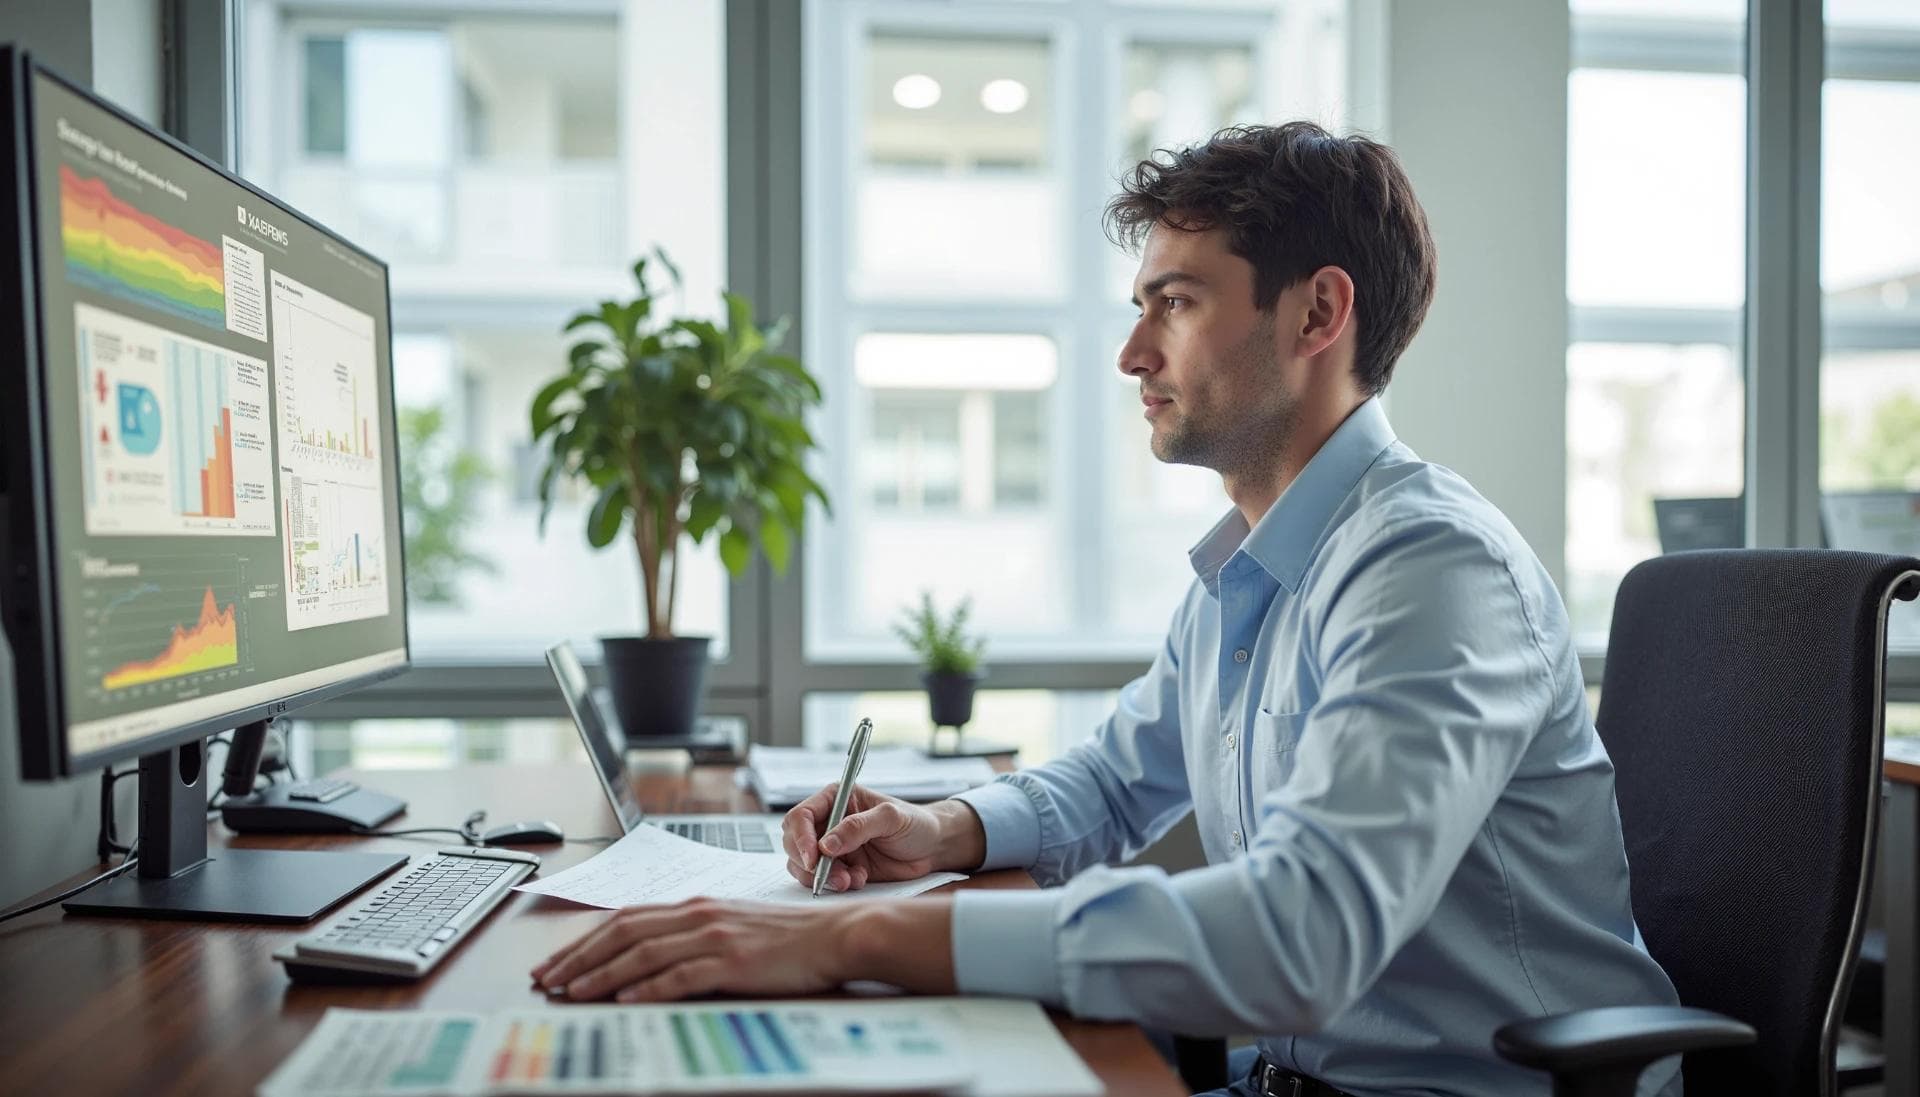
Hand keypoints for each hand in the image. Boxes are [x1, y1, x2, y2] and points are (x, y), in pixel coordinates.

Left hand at [530, 897, 848, 1002]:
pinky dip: (647, 988)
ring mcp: (714, 937)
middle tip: (547, 979)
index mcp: (696, 905)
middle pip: (622, 932)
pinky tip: (625, 999)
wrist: (836, 935)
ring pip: (642, 953)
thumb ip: (694, 935)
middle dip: (578, 957)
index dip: (585, 940)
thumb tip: (653, 957)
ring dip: (601, 975)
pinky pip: (679, 975)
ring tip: (572, 992)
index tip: (557, 962)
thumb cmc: (790, 937)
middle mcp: (699, 915)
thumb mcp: (734, 927)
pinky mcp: (732, 962)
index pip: (626, 919)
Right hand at [782, 785, 978, 891]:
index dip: (800, 837)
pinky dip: (835, 885)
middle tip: (833, 876)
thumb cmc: (916, 823)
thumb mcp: (891, 818)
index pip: (801, 815)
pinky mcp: (840, 868)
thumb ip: (858, 827)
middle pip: (794, 842)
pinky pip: (822, 880)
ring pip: (803, 865)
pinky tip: (859, 880)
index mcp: (836, 799)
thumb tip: (826, 844)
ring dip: (822, 877)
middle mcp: (829, 822)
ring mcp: (832, 847)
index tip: (812, 857)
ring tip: (849, 881)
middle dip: (808, 863)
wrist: (933, 848)